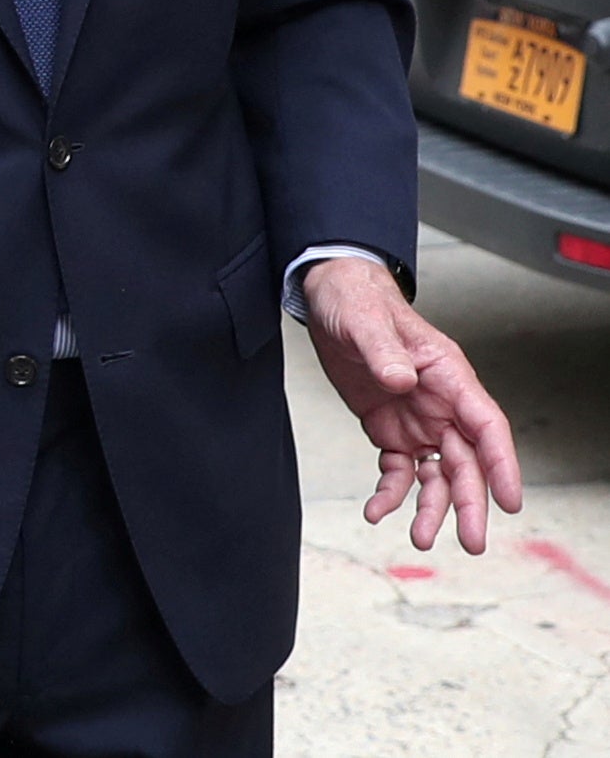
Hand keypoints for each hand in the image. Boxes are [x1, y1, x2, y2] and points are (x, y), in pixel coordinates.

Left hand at [303, 255, 523, 552]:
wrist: (330, 300)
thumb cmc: (358, 301)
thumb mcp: (366, 322)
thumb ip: (383, 351)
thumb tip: (401, 380)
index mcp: (448, 376)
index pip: (487, 425)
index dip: (502, 464)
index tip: (510, 501)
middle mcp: (441, 404)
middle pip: (467, 461)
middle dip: (470, 502)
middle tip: (471, 541)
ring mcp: (418, 420)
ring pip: (437, 474)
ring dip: (432, 507)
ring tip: (421, 537)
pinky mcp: (389, 429)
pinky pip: (398, 470)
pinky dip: (391, 493)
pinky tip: (377, 511)